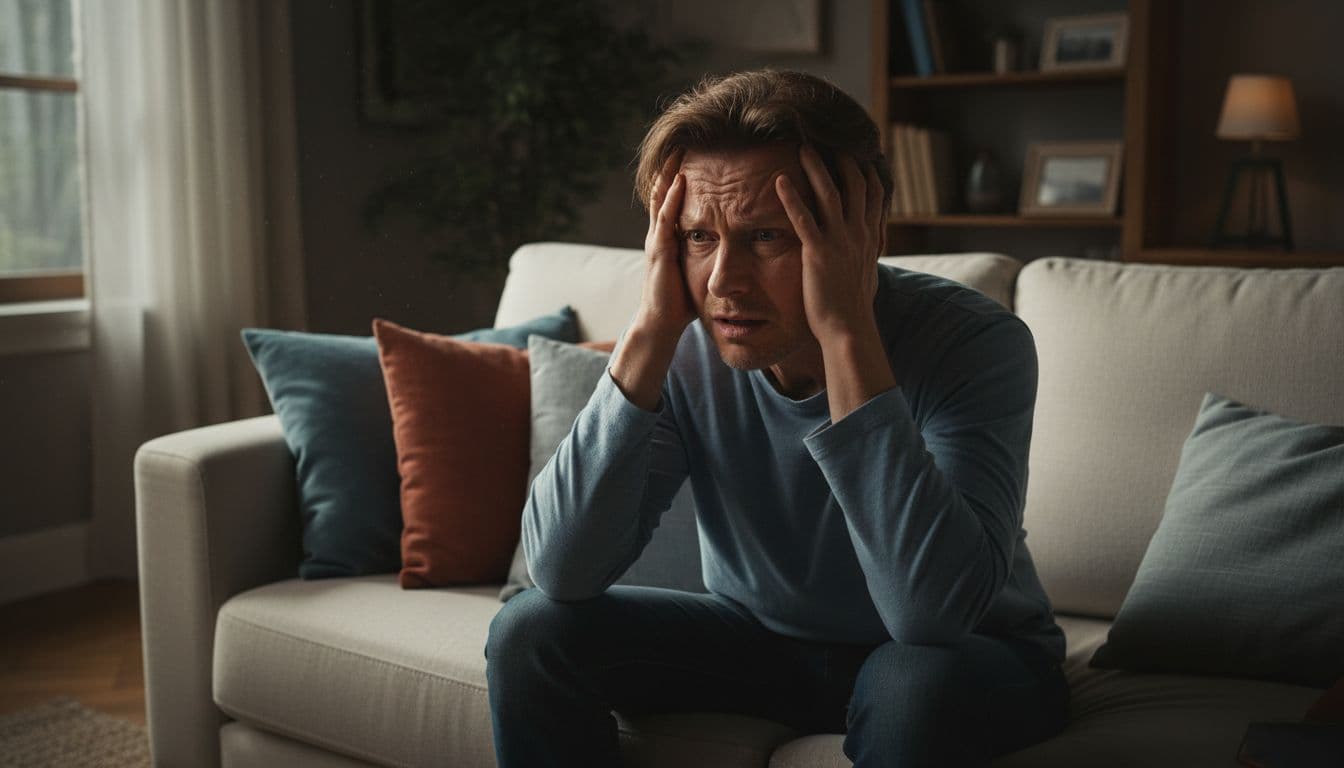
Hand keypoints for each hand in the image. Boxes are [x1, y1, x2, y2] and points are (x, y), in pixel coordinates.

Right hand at [634, 151, 694, 339]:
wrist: (660, 325)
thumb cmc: (680, 304)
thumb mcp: (695, 273)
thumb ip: (706, 258)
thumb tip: (727, 250)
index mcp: (668, 240)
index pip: (672, 203)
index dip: (678, 181)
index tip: (691, 159)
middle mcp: (659, 236)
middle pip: (663, 194)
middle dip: (671, 169)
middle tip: (680, 144)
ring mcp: (657, 242)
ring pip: (661, 200)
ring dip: (669, 175)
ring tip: (677, 152)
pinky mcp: (660, 251)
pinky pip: (666, 218)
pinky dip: (672, 198)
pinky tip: (680, 181)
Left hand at [775, 146, 884, 344]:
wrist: (849, 330)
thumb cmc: (852, 308)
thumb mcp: (864, 275)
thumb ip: (863, 256)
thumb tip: (866, 251)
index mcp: (869, 238)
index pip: (873, 195)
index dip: (865, 171)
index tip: (857, 152)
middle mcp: (858, 235)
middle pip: (855, 185)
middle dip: (843, 158)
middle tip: (829, 137)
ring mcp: (840, 242)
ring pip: (831, 194)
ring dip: (817, 168)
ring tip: (803, 147)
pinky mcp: (818, 254)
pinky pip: (804, 219)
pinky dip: (791, 198)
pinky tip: (778, 181)